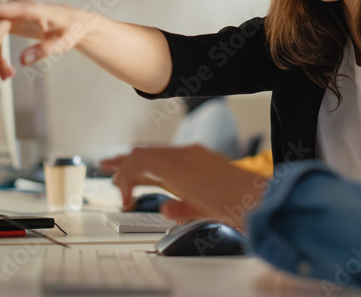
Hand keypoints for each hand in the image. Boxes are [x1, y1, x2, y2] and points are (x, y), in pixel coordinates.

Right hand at [0, 0, 97, 79]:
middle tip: (6, 76)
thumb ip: (46, 50)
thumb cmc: (72, 29)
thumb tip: (23, 60)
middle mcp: (17, 8)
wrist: (76, 23)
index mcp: (30, 9)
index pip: (1, 8)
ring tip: (8, 75)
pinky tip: (6, 68)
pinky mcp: (10, 22)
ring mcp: (12, 14)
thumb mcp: (65, 42)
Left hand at [106, 144, 266, 228]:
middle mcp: (188, 153)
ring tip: (116, 186)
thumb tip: (165, 209)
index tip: (128, 172)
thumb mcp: (204, 207)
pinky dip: (128, 178)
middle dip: (126, 161)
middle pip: (148, 152)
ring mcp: (181, 156)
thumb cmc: (239, 204)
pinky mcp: (174, 164)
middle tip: (108, 166)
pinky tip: (127, 195)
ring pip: (140, 156)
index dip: (142, 164)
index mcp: (198, 160)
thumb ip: (182, 207)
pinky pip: (140, 163)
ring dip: (125, 171)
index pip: (162, 157)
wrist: (252, 198)